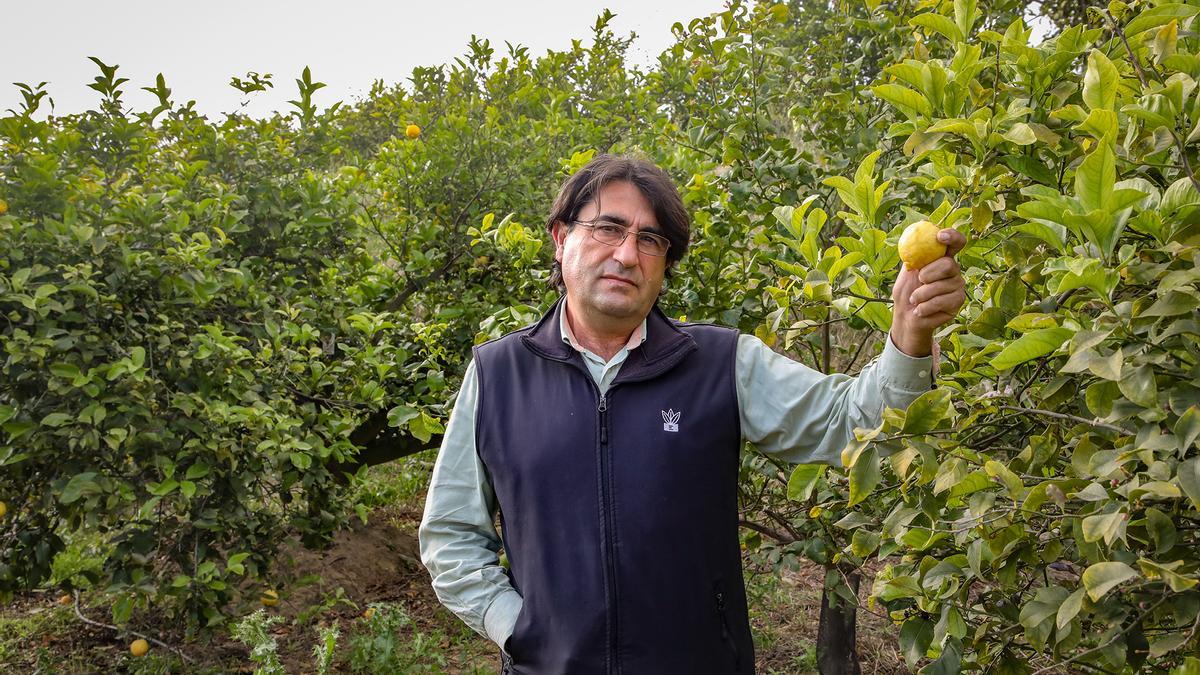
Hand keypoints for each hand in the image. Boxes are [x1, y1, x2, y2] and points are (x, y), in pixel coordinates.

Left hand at [889, 228, 966, 356]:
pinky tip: (920, 310)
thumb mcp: (907, 272)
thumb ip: (915, 256)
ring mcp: (958, 286)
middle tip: (919, 281)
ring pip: (943, 285)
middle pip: (949, 264)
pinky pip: (942, 301)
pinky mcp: (958, 302)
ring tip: (914, 300)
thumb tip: (915, 235)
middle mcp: (953, 270)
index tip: (940, 236)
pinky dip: (925, 306)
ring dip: (921, 294)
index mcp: (942, 258)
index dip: (952, 236)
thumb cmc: (906, 292)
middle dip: (928, 273)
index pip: (955, 242)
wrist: (906, 317)